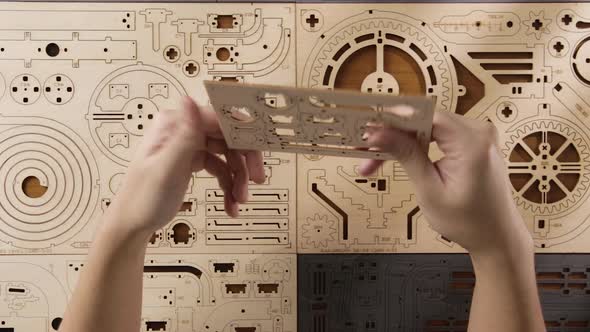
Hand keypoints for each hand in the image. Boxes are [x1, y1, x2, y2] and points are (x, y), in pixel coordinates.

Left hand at [105, 97, 264, 237]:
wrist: (132, 224)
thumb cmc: (142, 198)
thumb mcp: (166, 167)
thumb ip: (183, 134)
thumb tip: (189, 100)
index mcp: (175, 124)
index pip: (219, 118)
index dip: (242, 131)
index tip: (260, 144)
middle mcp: (185, 130)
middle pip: (228, 136)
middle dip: (245, 160)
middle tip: (257, 178)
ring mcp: (190, 145)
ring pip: (229, 155)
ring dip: (239, 178)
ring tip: (240, 199)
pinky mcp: (194, 161)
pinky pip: (222, 169)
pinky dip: (229, 186)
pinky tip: (231, 203)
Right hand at [360, 110, 531, 254]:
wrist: (497, 237)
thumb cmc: (471, 222)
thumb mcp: (430, 191)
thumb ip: (406, 156)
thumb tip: (381, 133)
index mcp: (472, 142)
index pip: (424, 115)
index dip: (392, 119)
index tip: (369, 126)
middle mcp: (479, 132)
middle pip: (423, 120)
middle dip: (392, 134)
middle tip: (365, 147)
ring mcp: (477, 136)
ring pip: (427, 127)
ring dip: (400, 141)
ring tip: (375, 158)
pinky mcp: (472, 142)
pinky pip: (437, 134)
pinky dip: (416, 144)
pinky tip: (397, 153)